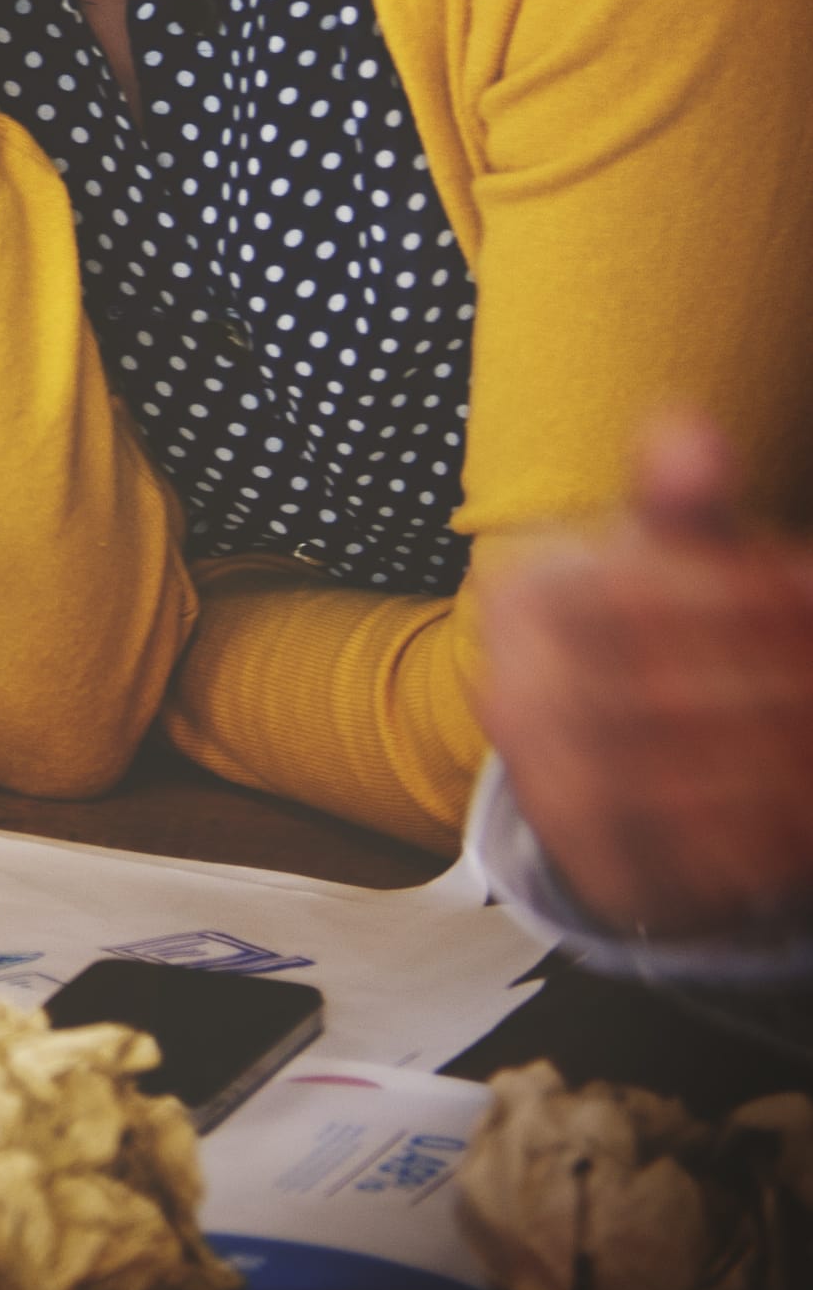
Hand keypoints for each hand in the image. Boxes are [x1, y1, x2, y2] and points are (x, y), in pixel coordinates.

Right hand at [478, 414, 812, 940]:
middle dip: (779, 688)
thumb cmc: (650, 629)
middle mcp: (508, 690)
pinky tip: (804, 815)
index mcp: (519, 596)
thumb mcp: (666, 556)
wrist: (596, 751)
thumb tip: (692, 431)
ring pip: (680, 776)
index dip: (744, 595)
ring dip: (779, 765)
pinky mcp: (587, 858)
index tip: (812, 587)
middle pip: (665, 691)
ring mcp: (540, 781)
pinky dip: (759, 839)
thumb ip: (680, 501)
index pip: (641, 594)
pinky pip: (683, 854)